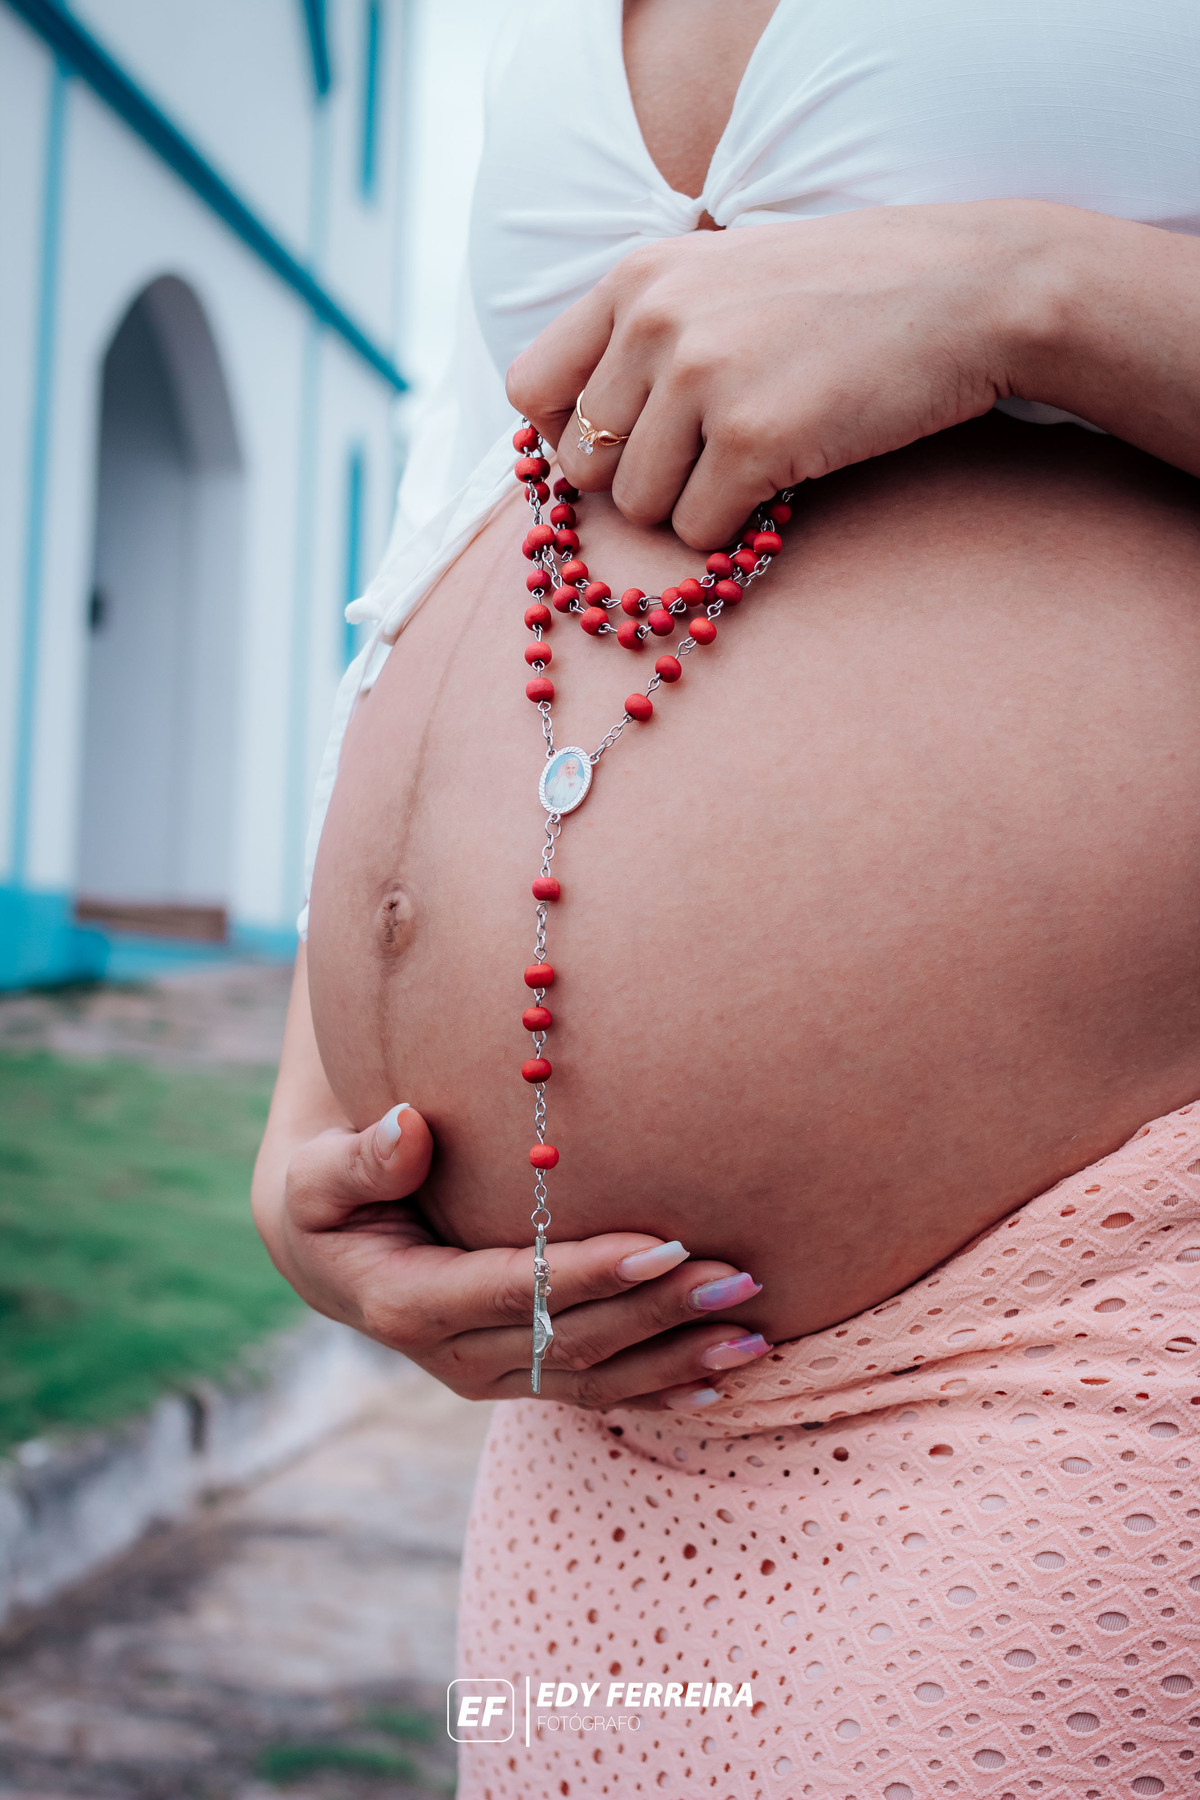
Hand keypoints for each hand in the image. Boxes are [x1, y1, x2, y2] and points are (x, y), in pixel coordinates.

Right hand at [268, 1103, 770, 1409]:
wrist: (326, 1249)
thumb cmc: (329, 1191)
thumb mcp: (318, 1173)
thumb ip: (357, 1159)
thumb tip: (407, 1128)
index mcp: (406, 1305)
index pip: (518, 1290)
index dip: (593, 1273)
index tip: (666, 1245)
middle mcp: (454, 1356)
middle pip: (573, 1338)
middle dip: (659, 1312)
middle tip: (739, 1276)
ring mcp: (490, 1375)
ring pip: (596, 1376)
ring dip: (678, 1356)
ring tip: (756, 1332)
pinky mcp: (518, 1377)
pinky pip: (596, 1392)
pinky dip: (661, 1389)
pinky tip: (724, 1381)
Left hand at [507, 199, 1044, 547]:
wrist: (967, 289)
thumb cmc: (846, 293)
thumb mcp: (723, 275)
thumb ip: (643, 333)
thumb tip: (574, 432)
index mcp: (636, 278)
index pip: (531, 391)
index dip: (572, 434)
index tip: (627, 443)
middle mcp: (656, 321)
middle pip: (585, 465)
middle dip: (639, 480)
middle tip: (707, 459)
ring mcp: (704, 380)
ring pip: (637, 507)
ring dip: (690, 506)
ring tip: (753, 461)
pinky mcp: (755, 439)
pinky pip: (698, 531)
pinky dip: (736, 527)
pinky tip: (785, 477)